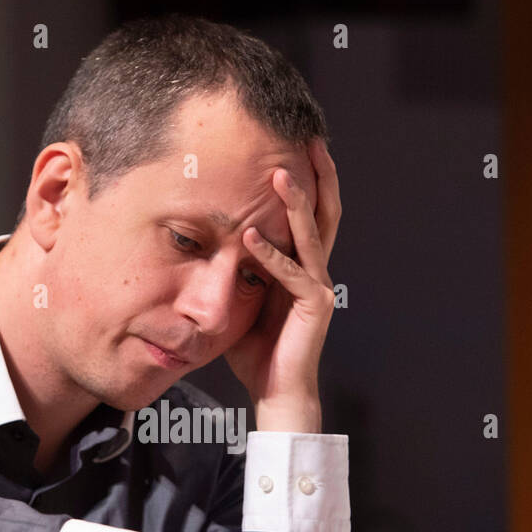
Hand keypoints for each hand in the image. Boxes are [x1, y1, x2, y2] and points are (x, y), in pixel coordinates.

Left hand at [224, 139, 341, 432]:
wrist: (277, 392)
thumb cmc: (257, 353)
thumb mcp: (243, 302)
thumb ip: (237, 272)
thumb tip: (206, 245)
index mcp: (303, 268)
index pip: (311, 215)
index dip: (310, 181)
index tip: (298, 148)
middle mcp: (317, 272)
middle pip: (324, 212)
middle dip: (317, 175)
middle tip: (308, 139)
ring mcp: (319, 288)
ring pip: (311, 235)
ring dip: (294, 203)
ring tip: (279, 175)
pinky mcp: (315, 307)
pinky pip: (290, 274)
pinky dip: (269, 254)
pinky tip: (250, 236)